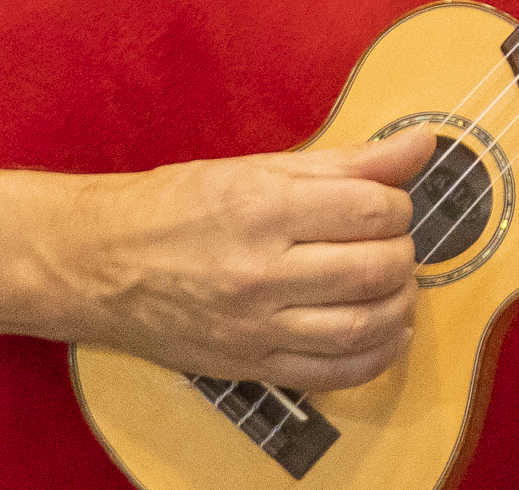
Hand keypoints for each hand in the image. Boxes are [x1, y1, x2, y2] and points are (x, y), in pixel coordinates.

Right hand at [46, 129, 430, 389]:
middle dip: (402, 252)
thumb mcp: (258, 167)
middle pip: (375, 268)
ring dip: (399, 304)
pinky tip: (385, 331)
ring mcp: (254, 326)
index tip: (387, 204)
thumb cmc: (177, 206)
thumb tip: (422, 145)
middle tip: (391, 242)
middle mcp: (259, 271)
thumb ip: (349, 160)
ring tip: (393, 284)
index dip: (397, 204)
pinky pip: (333, 374)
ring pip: (363, 325)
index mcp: (262, 208)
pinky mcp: (249, 366)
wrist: (96, 264)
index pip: (371, 209)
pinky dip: (377, 355)